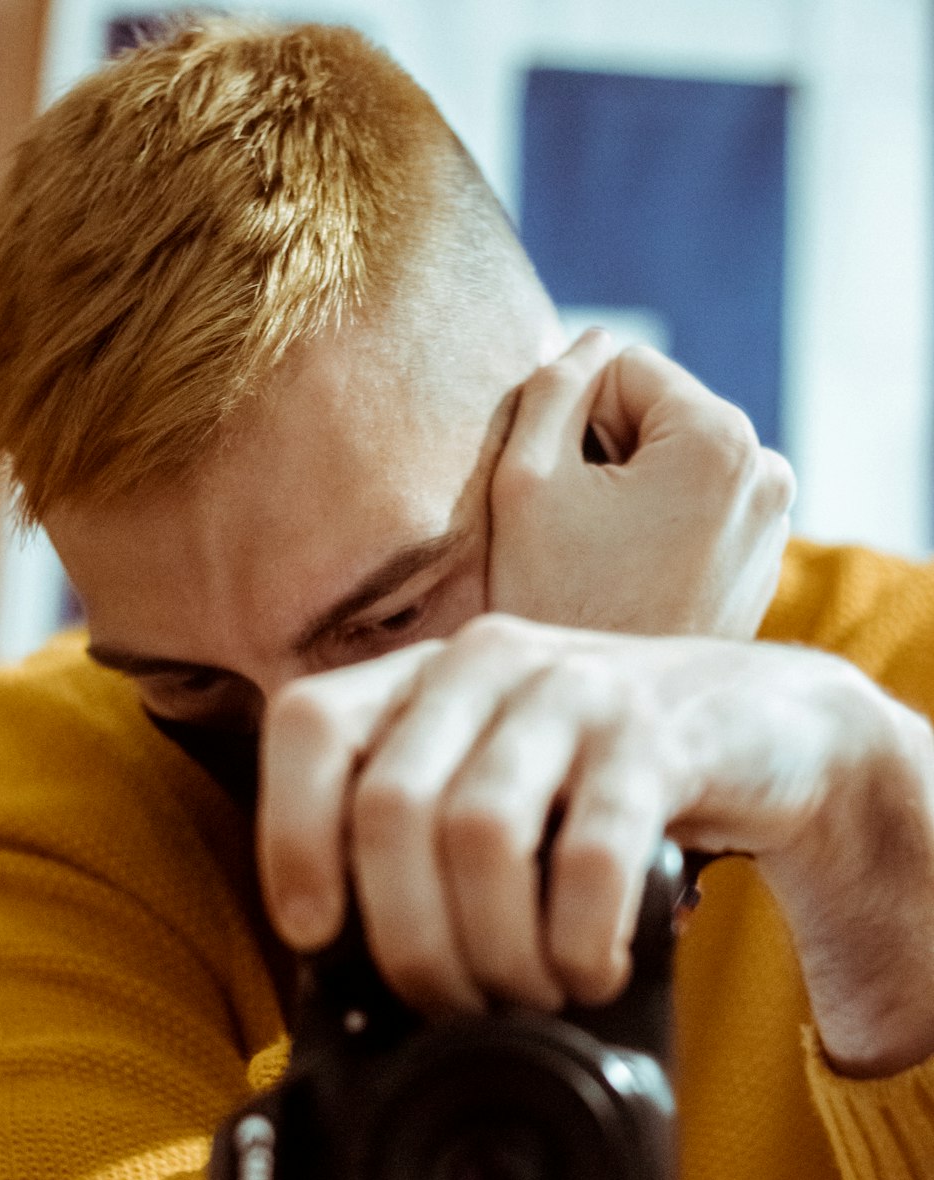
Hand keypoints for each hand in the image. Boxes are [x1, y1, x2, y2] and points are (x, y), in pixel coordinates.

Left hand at [260, 615, 933, 1077]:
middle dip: (409, 940)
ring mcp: (575, 690)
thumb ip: (425, 840)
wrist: (771, 722)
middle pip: (390, 808)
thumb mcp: (500, 782)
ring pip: (478, 835)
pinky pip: (589, 856)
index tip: (313, 935)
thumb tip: (349, 975)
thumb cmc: (605, 777)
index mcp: (424, 675)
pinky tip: (590, 971)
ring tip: (529, 994)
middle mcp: (487, 664)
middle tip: (453, 1003)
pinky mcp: (659, 736)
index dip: (289, 836)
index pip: (309, 726)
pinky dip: (577, 941)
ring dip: (493, 951)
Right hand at [489, 333, 794, 640]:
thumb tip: (592, 342)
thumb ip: (553, 386)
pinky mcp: (759, 560)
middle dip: (606, 453)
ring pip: (675, 461)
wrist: (595, 717)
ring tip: (601, 556)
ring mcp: (772, 522)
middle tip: (575, 531)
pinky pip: (697, 508)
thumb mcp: (525, 479)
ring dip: (630, 490)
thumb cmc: (554, 601)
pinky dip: (658, 525)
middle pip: (658, 414)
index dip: (569, 421)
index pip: (624, 369)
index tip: (557, 493)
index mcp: (721, 439)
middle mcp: (767, 472)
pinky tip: (628, 577)